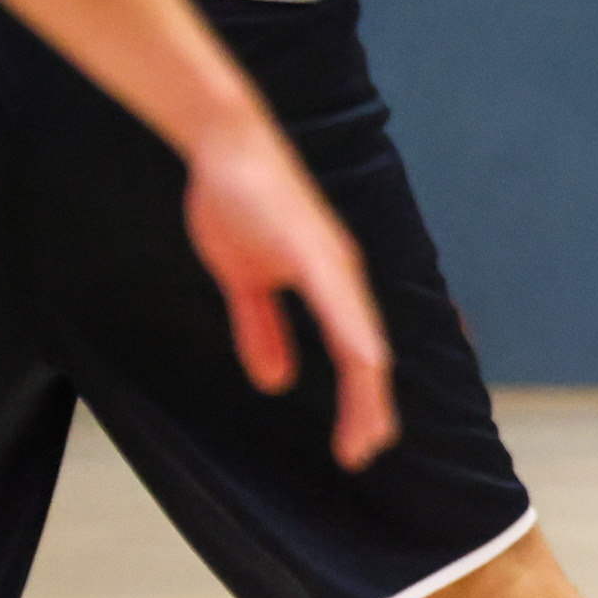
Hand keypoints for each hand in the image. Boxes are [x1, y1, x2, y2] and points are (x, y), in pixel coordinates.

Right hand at [184, 123, 399, 469]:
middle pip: (368, 354)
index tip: (358, 446)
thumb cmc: (238, 203)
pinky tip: (363, 366)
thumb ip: (260, 328)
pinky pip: (338, 301)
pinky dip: (353, 337)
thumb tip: (276, 380)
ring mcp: (330, 262)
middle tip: (367, 453)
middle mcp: (340, 277)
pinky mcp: (311, 247)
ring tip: (371, 433)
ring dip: (368, 389)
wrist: (225, 144)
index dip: (361, 402)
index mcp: (328, 287)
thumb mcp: (244, 282)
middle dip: (371, 409)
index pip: (356, 355)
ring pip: (362, 337)